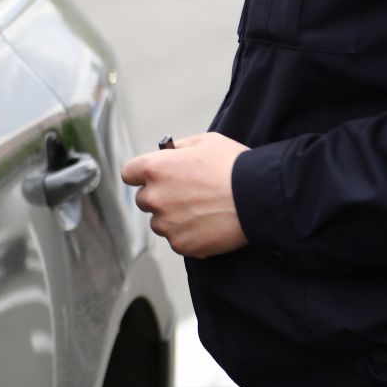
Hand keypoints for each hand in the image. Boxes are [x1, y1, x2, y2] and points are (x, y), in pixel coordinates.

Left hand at [119, 132, 249, 258]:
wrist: (257, 198)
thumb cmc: (233, 166)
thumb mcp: (205, 142)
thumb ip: (180, 148)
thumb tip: (170, 153)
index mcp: (156, 168)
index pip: (129, 173)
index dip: (141, 173)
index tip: (153, 176)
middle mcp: (155, 198)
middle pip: (144, 200)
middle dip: (160, 196)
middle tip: (186, 194)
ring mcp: (167, 225)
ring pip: (160, 222)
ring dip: (173, 218)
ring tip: (201, 210)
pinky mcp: (181, 245)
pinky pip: (177, 240)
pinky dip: (188, 234)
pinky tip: (208, 224)